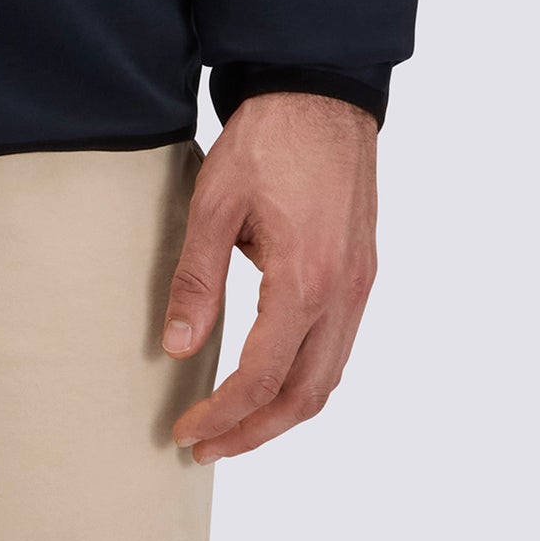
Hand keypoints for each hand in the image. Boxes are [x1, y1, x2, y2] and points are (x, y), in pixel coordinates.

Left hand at [162, 91, 377, 463]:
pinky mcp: (362, 273)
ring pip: (329, 377)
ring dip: (282, 412)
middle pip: (305, 396)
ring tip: (234, 426)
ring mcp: (359, 286)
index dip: (222, 414)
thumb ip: (196, 279)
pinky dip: (305, 378)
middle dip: (255, 432)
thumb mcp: (214, 204)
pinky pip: (339, 346)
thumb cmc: (268, 141)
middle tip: (206, 447)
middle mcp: (342, 293)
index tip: (187, 432)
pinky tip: (271, 378)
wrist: (322, 93)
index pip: (261, 377)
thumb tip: (178, 346)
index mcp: (304, 281)